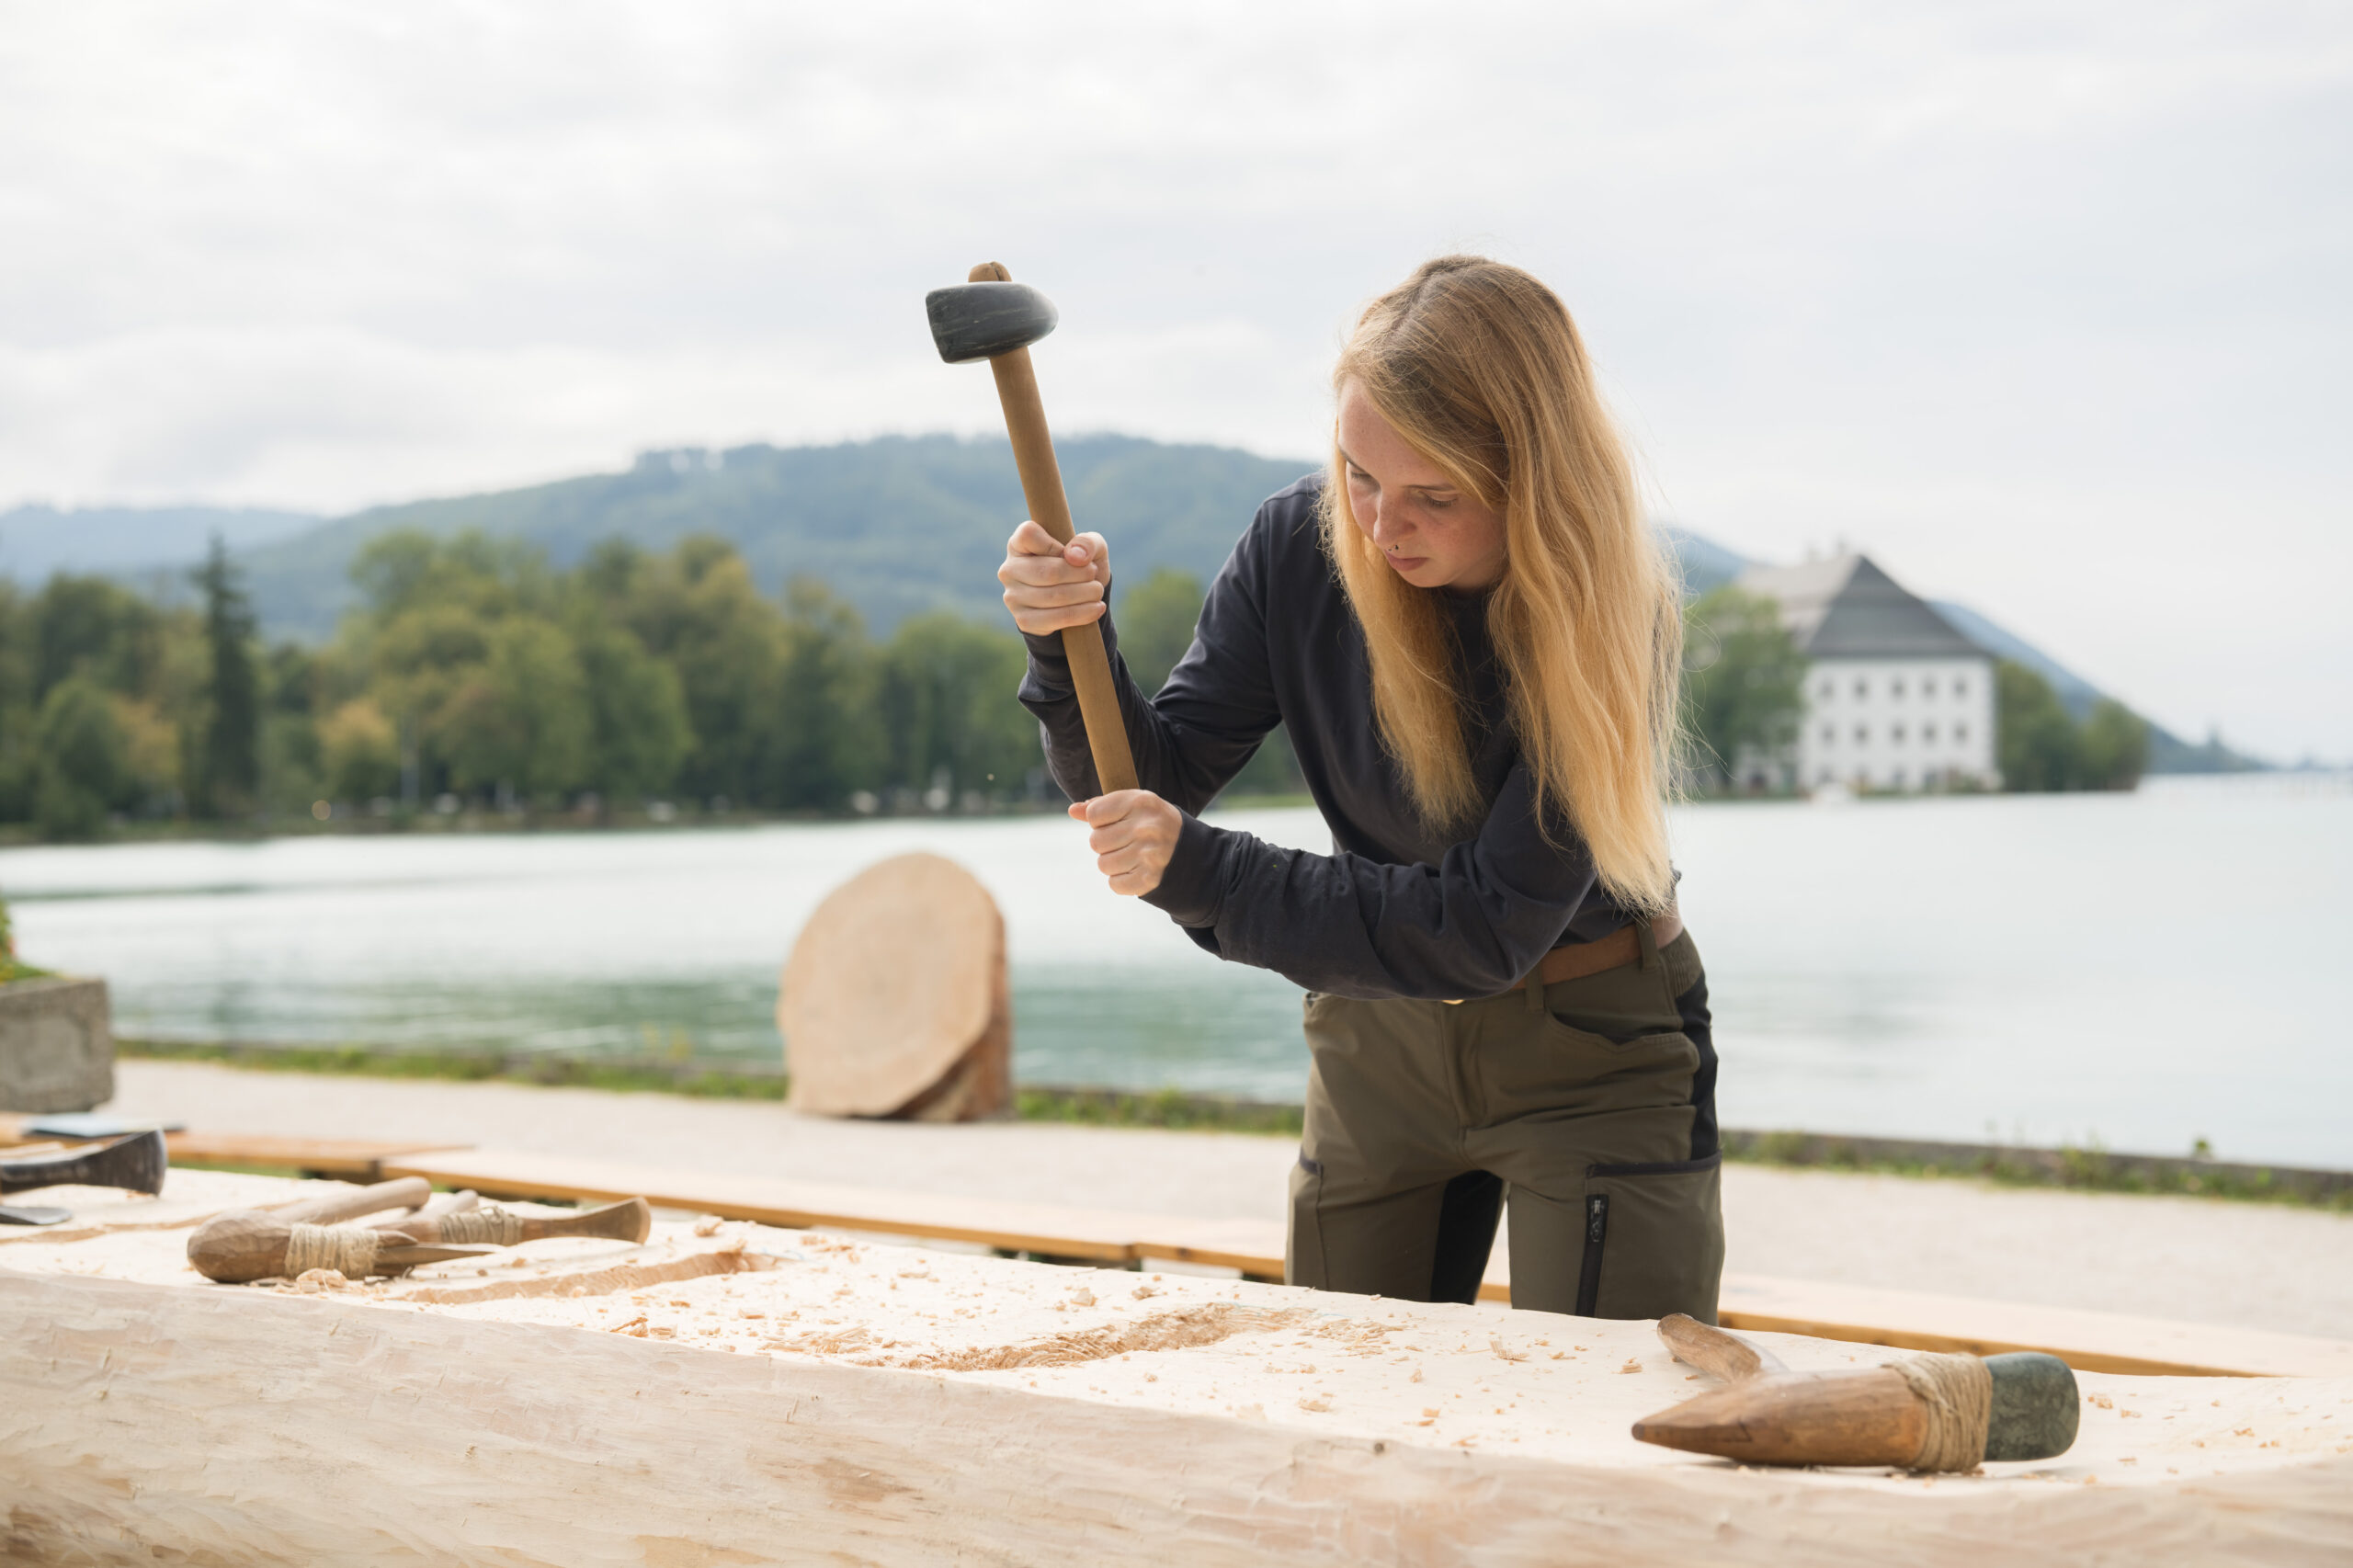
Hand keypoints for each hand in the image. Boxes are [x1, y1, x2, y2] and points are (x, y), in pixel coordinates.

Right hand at [999, 520, 1108, 635]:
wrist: (1075, 600)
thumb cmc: (1078, 565)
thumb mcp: (1090, 548)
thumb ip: (1088, 543)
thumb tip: (1075, 557)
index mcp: (1018, 544)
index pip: (1028, 535)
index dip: (1054, 544)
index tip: (1070, 554)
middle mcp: (1009, 569)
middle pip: (1047, 571)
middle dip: (1079, 574)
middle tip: (1094, 574)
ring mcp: (1013, 597)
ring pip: (1054, 596)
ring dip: (1085, 594)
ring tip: (1097, 591)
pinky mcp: (1023, 620)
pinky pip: (1056, 618)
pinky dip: (1082, 614)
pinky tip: (1097, 608)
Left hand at [1067, 789, 1179, 896]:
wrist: (1191, 852)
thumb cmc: (1153, 824)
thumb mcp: (1133, 806)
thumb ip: (1101, 806)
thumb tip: (1072, 810)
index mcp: (1142, 802)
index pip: (1094, 814)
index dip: (1100, 821)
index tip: (1116, 823)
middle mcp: (1146, 827)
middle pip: (1095, 841)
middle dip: (1105, 844)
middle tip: (1125, 842)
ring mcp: (1150, 854)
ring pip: (1103, 864)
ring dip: (1113, 863)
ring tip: (1131, 856)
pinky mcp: (1150, 879)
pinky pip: (1114, 884)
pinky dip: (1121, 881)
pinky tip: (1136, 870)